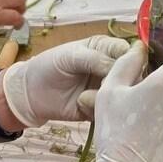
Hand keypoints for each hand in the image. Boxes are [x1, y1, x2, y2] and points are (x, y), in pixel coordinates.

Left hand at [0, 35, 131, 127]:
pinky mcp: (101, 109)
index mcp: (105, 49)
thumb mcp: (70, 56)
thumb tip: (120, 66)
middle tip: (105, 85)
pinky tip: (82, 104)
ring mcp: (107, 90)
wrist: (30, 93)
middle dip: (123, 82)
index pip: (129, 52)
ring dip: (109, 97)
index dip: (132, 60)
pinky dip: (99, 109)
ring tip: (86, 95)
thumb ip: (95, 59)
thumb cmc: (49, 66)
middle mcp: (110, 69)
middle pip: (133, 76)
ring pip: (125, 96)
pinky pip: (111, 112)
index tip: (125, 69)